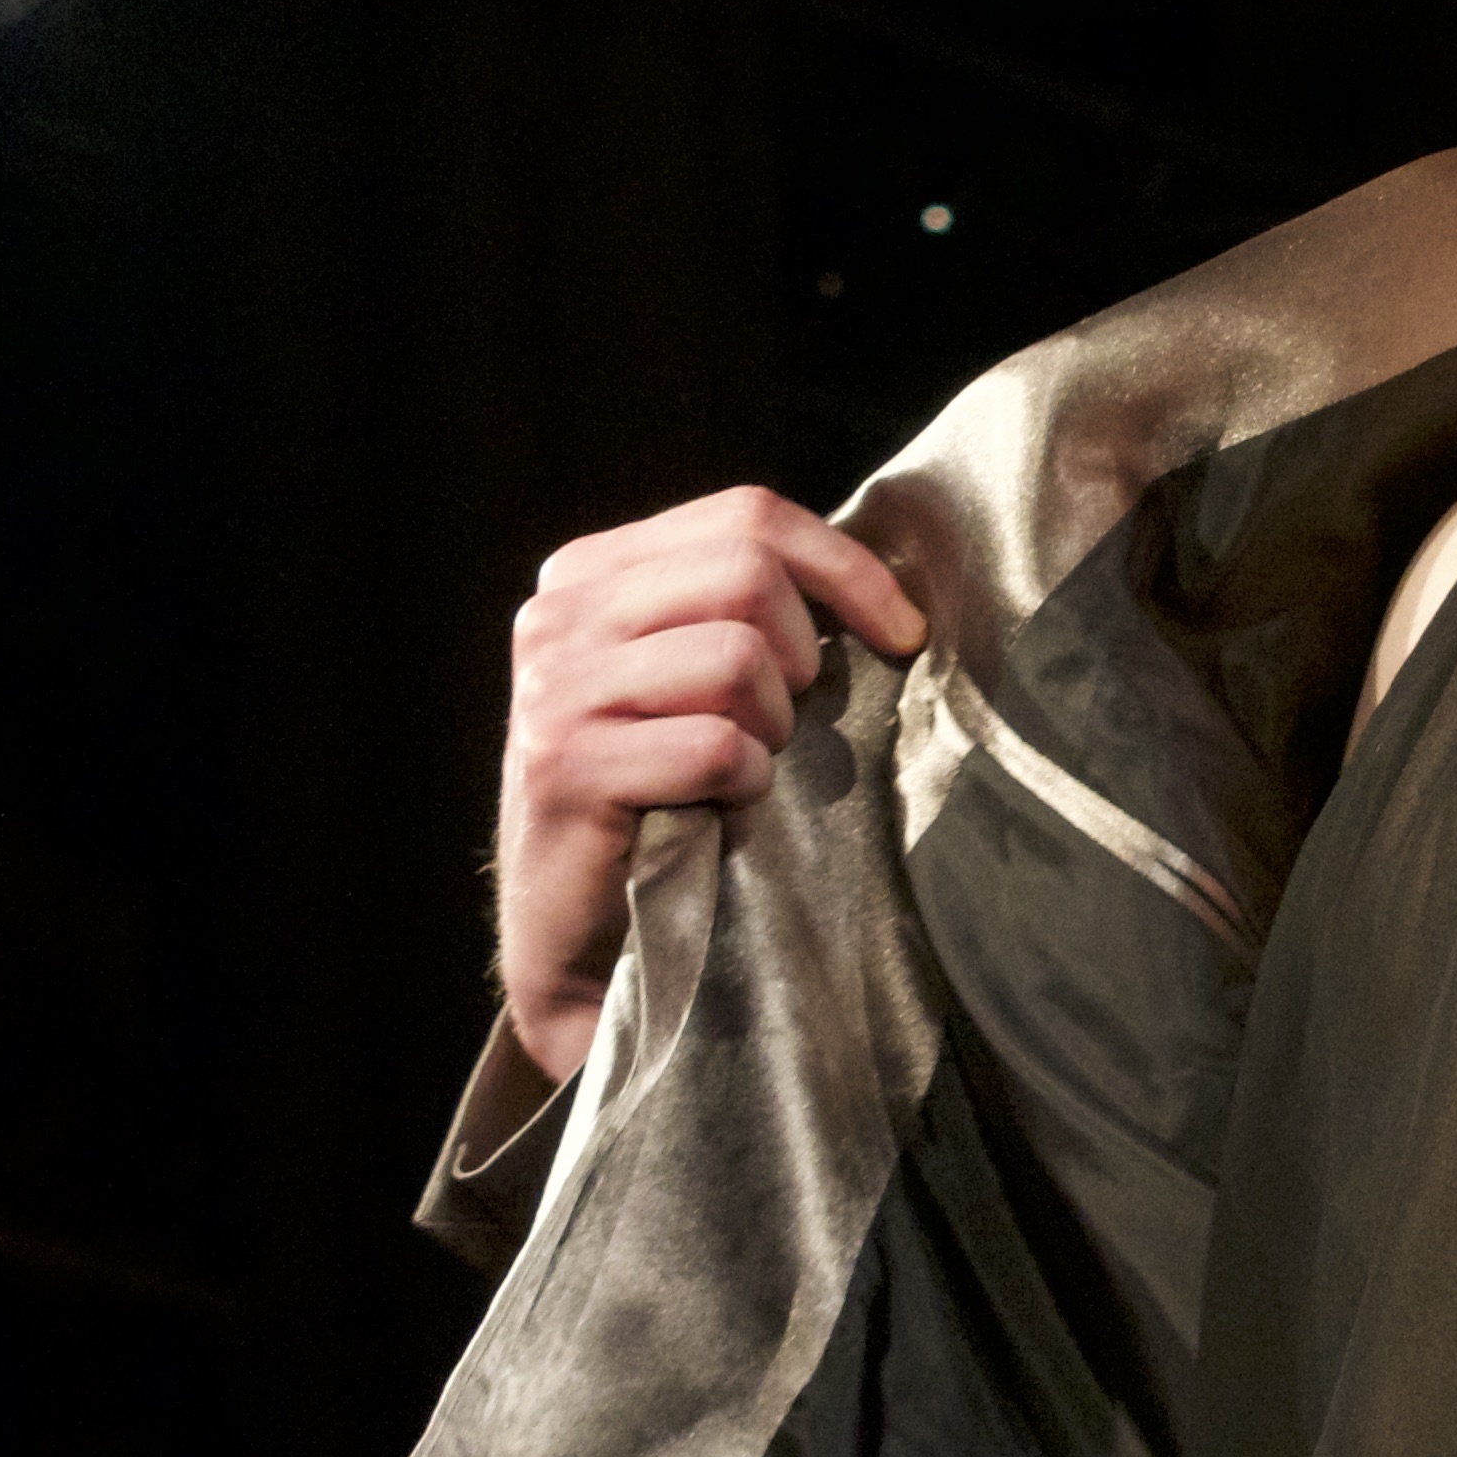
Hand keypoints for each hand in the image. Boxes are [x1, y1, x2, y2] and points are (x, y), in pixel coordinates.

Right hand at [497, 482, 925, 1080]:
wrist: (582, 942)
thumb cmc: (662, 799)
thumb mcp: (687, 679)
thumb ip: (741, 610)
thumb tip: (880, 583)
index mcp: (590, 572)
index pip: (746, 515)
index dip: (844, 567)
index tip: (902, 630)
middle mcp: (557, 614)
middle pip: (746, 571)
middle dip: (801, 654)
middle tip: (786, 725)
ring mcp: (554, 689)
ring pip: (736, 657)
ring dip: (769, 728)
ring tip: (737, 769)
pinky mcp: (566, 767)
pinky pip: (715, 747)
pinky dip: (743, 785)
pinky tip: (714, 810)